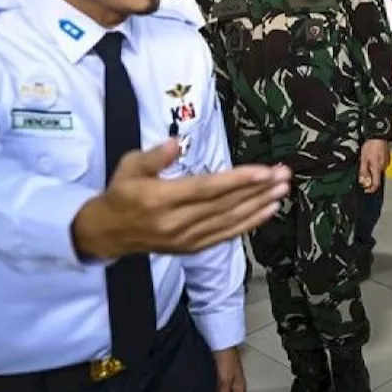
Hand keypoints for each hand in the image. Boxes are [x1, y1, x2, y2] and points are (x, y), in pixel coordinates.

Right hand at [71, 139, 290, 259]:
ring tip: (282, 189)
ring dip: (259, 205)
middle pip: (224, 205)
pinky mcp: (192, 248)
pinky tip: (268, 210)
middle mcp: (176, 222)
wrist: (107, 233)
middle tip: (284, 175)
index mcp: (160, 199)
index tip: (264, 171)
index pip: (206, 189)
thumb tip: (179, 143)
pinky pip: (226, 235)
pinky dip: (249, 224)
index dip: (237, 180)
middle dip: (258, 189)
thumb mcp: (129, 166)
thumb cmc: (121, 193)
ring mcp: (186, 238)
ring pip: (229, 221)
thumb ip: (155, 155)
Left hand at [359, 140, 389, 193]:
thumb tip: (363, 181)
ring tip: (368, 161)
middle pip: (377, 177)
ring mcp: (386, 162)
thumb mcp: (363, 159)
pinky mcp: (388, 158)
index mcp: (377, 168)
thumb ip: (363, 171)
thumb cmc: (370, 146)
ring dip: (373, 169)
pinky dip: (377, 164)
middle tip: (363, 170)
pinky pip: (381, 164)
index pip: (376, 184)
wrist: (378, 135)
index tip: (366, 190)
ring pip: (379, 170)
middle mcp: (383, 167)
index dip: (371, 189)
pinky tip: (373, 157)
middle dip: (370, 176)